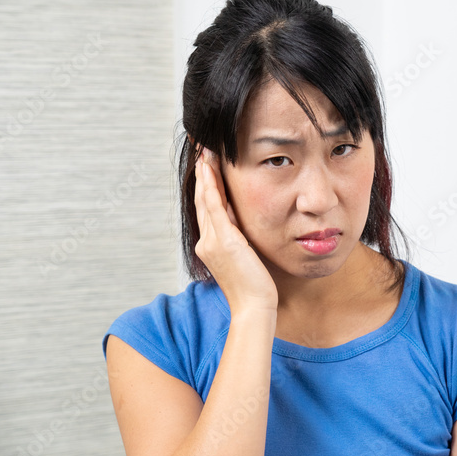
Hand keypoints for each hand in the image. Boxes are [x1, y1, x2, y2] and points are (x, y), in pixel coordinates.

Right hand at [194, 146, 278, 314]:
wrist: (253, 306)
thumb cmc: (255, 287)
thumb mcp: (246, 257)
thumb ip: (240, 240)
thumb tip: (244, 224)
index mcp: (210, 245)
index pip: (207, 208)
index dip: (206, 185)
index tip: (207, 164)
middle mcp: (206, 241)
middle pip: (202, 199)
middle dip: (202, 173)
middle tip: (201, 149)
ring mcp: (211, 241)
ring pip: (205, 199)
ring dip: (204, 173)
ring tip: (205, 151)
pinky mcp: (223, 241)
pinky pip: (213, 207)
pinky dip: (210, 186)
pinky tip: (210, 169)